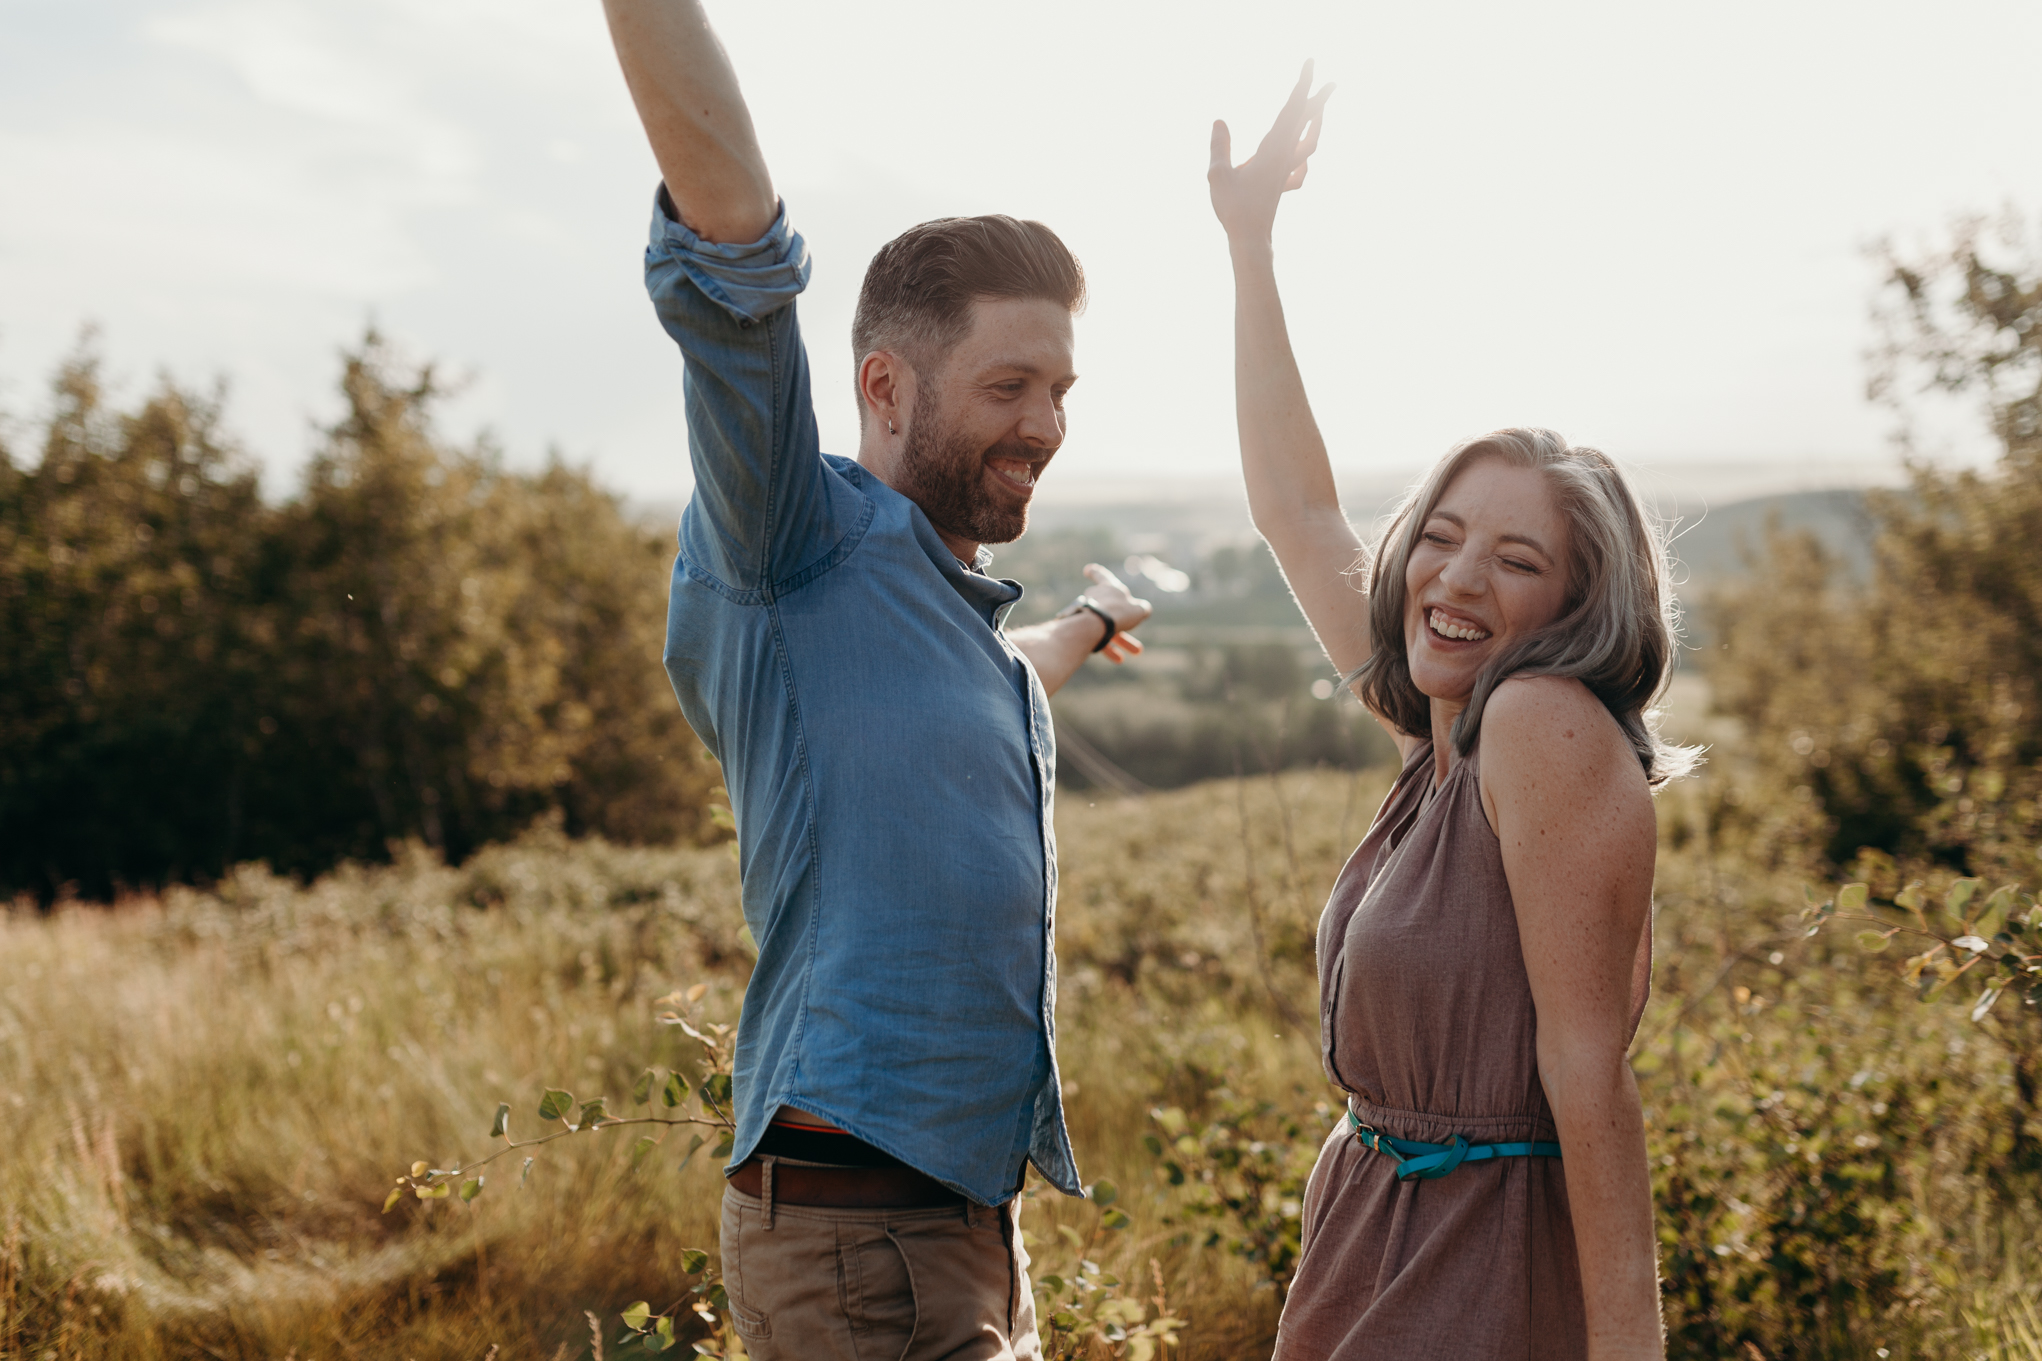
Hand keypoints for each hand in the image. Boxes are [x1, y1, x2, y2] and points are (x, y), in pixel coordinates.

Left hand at [1080, 563, 1151, 664]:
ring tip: (1134, 654)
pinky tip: (1117, 659)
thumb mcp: (1138, 611)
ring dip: (1120, 641)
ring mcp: (1087, 613)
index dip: (1095, 572)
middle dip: (1125, 624)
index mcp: (1108, 588)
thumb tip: (1145, 609)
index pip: (1100, 575)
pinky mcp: (1081, 628)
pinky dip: (1107, 648)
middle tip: (1136, 634)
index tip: (1087, 569)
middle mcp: (1096, 598)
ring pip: (1106, 627)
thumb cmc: (1118, 613)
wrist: (1093, 626)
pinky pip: (1097, 638)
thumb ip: (1142, 609)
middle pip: (1111, 610)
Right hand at [1208, 61, 1333, 245]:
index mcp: (1273, 149)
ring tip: (1320, 110)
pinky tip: (1301, 156)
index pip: (1292, 109)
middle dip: (1318, 98)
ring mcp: (1285, 171)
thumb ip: (1219, 147)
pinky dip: (1302, 158)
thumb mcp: (1218, 176)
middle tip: (1332, 80)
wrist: (1251, 240)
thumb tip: (1220, 121)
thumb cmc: (1234, 210)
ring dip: (1315, 124)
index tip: (1311, 63)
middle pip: (1306, 121)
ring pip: (1308, 143)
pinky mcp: (1281, 185)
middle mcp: (1284, 157)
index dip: (1302, 84)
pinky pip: (1299, 168)